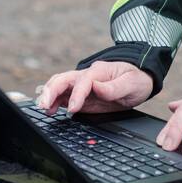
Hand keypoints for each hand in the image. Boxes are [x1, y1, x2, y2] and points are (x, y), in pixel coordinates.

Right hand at [36, 61, 153, 114]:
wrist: (138, 77)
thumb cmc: (135, 79)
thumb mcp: (131, 83)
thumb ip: (114, 87)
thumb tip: (96, 87)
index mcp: (99, 71)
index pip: (83, 81)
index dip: (76, 95)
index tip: (73, 109)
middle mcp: (87, 76)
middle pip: (63, 79)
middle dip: (52, 91)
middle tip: (45, 105)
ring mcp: (81, 85)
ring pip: (59, 85)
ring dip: (49, 95)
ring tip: (43, 108)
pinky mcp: (80, 94)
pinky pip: (63, 96)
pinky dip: (53, 101)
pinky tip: (49, 111)